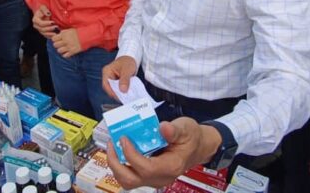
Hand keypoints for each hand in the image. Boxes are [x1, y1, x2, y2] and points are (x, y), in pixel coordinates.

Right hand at [32, 5, 56, 37]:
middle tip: (56, 27)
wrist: (42, 13)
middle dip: (50, 28)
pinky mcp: (42, 32)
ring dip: (50, 34)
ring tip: (57, 32)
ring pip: (44, 33)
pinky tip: (55, 35)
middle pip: (42, 29)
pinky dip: (50, 36)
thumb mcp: (43, 7)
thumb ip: (45, 10)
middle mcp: (36, 26)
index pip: (40, 23)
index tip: (53, 22)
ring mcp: (39, 30)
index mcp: (35, 20)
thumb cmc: (42, 10)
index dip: (47, 23)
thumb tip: (48, 14)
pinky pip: (46, 36)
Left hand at [51, 28, 81, 57]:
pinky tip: (67, 52)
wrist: (87, 36)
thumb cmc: (79, 32)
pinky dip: (65, 54)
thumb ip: (63, 33)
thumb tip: (57, 35)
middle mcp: (65, 40)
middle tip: (61, 44)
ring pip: (59, 51)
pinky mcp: (72, 51)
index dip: (55, 39)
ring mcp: (69, 46)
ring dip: (61, 50)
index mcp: (64, 34)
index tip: (58, 39)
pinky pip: (65, 56)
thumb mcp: (70, 30)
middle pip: (55, 45)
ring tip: (64, 48)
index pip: (53, 39)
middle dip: (57, 45)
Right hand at [102, 56, 136, 99]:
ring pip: (114, 90)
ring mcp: (111, 80)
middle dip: (117, 94)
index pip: (106, 85)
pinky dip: (122, 91)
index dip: (112, 92)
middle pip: (109, 89)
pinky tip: (127, 94)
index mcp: (107, 72)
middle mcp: (107, 77)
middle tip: (125, 98)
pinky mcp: (116, 82)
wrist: (131, 58)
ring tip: (127, 97)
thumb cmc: (127, 61)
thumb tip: (123, 90)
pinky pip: (118, 89)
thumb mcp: (127, 70)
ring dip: (120, 93)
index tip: (119, 97)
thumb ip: (125, 80)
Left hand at [106, 118, 222, 188]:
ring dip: (116, 165)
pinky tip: (119, 150)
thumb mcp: (187, 128)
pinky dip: (121, 165)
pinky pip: (130, 176)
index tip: (123, 138)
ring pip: (128, 181)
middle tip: (111, 144)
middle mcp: (161, 178)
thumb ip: (174, 130)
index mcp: (170, 167)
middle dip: (116, 163)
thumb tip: (163, 128)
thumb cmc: (192, 137)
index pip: (145, 168)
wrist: (198, 146)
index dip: (131, 154)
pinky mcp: (149, 176)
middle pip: (131, 180)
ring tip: (112, 147)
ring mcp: (154, 179)